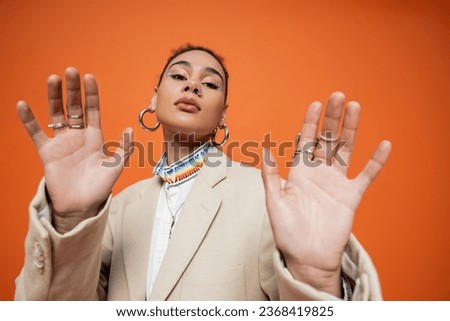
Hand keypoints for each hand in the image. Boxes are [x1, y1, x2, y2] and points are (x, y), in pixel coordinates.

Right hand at [17, 67, 133, 232]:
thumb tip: (129, 128)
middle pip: (74, 107)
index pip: (92, 109)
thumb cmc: (100, 186)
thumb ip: (124, 148)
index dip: (91, 94)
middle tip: (70, 71)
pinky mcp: (47, 152)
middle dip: (73, 89)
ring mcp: (61, 142)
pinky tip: (23, 105)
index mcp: (95, 136)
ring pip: (56, 114)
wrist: (82, 205)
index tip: (89, 77)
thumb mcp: (116, 166)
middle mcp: (77, 135)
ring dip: (53, 97)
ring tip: (52, 79)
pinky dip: (29, 120)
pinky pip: (36, 133)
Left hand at [261, 92, 390, 296]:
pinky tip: (384, 145)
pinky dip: (376, 162)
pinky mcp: (351, 196)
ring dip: (351, 129)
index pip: (306, 140)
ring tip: (355, 107)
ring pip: (346, 149)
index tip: (316, 104)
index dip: (311, 122)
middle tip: (337, 96)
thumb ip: (270, 175)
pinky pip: (366, 175)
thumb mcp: (274, 201)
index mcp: (299, 172)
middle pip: (327, 139)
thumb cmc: (287, 232)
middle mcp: (319, 173)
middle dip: (332, 118)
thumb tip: (263, 149)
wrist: (307, 257)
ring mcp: (336, 183)